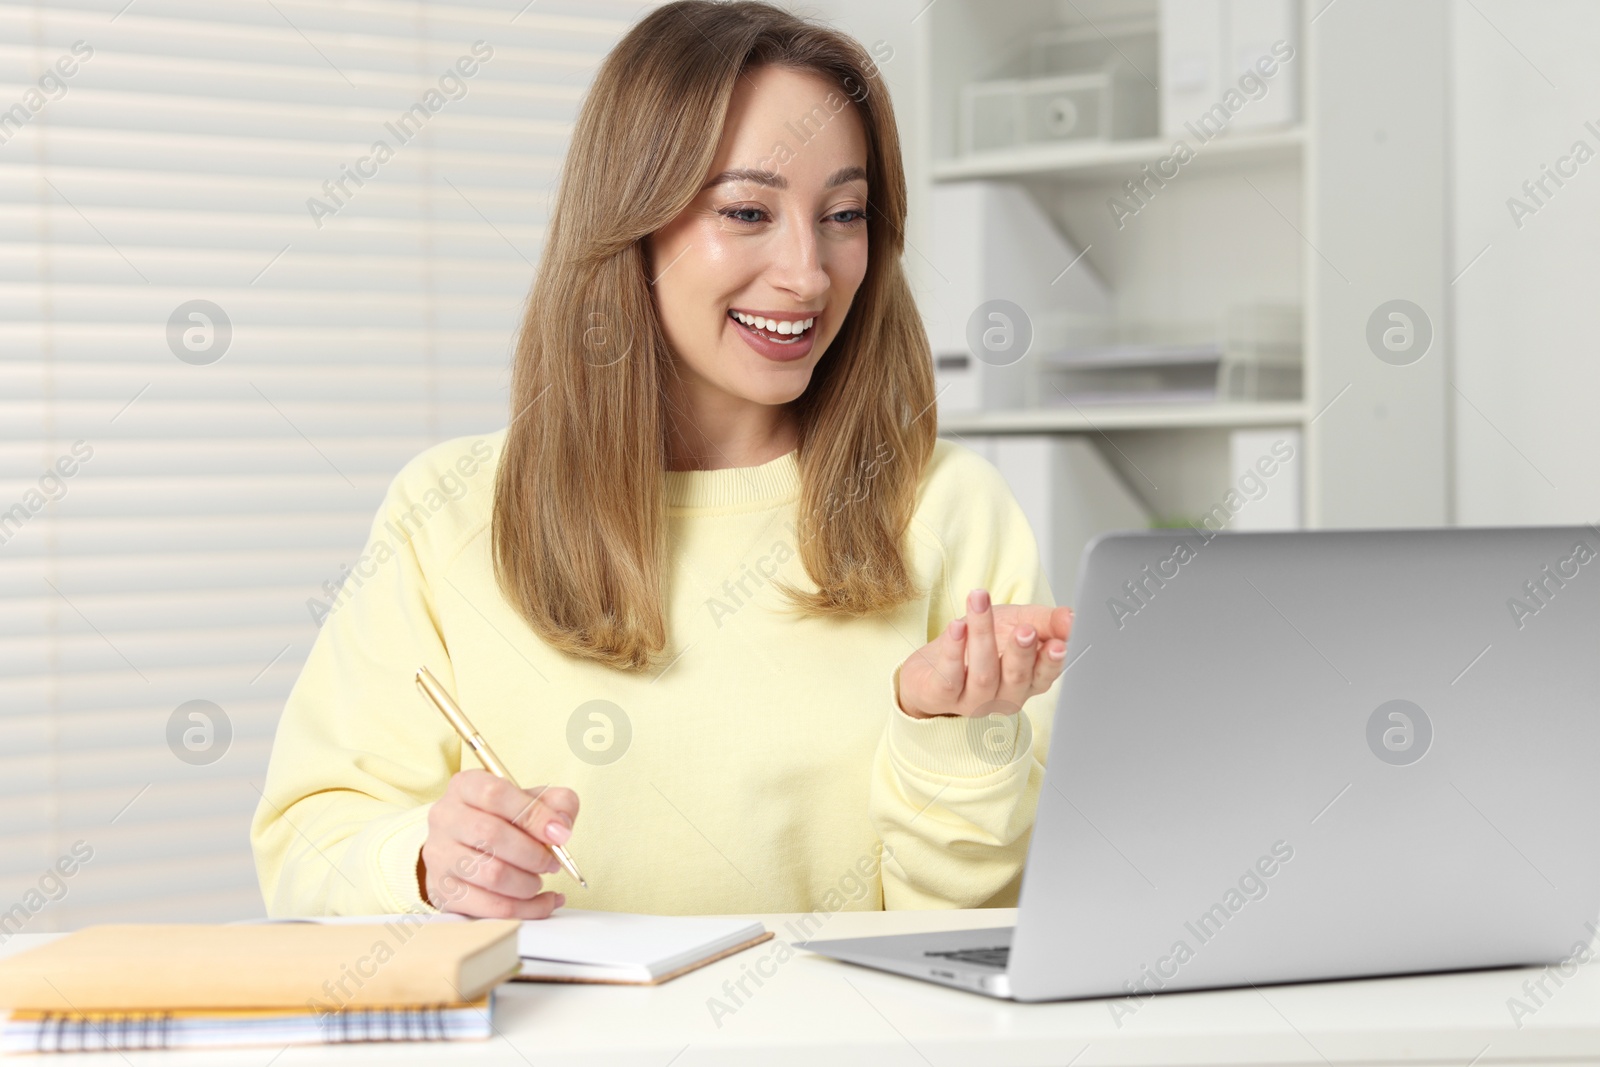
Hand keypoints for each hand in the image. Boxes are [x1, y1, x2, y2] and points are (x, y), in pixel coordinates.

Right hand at [418, 770, 577, 918]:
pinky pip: (491, 907)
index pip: (496, 794)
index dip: (534, 815)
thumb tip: (561, 827)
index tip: (560, 834)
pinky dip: (527, 909)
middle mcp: (445, 818)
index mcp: (466, 786)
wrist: (465, 846)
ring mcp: (439, 856)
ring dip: (529, 883)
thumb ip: (557, 803)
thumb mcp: (531, 800)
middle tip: (552, 862)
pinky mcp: (443, 891)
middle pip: (492, 835)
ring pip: (492, 875)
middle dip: (534, 854)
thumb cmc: (503, 820)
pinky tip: (543, 901)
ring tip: (539, 880)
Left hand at [897, 588, 1073, 719]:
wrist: (932, 667)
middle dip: (1022, 652)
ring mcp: (973, 701)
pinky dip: (954, 649)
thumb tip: (1072, 618)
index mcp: (1028, 681)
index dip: (1051, 661)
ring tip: (979, 602)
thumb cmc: (980, 645)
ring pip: (983, 673)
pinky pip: (950, 676)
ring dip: (982, 635)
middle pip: (1016, 677)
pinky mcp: (943, 697)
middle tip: (1025, 629)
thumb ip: (1047, 621)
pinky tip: (957, 626)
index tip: (1058, 643)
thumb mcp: (1018, 622)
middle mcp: (1004, 696)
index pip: (1045, 675)